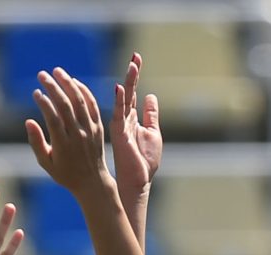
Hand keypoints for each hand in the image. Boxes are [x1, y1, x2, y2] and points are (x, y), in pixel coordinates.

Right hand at [27, 69, 112, 202]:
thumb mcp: (46, 163)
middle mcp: (78, 136)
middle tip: (42, 74)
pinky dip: (84, 91)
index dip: (44, 103)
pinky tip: (74, 81)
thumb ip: (36, 142)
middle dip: (53, 87)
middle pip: (66, 106)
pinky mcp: (98, 127)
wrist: (92, 182)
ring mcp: (90, 130)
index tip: (36, 92)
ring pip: (80, 102)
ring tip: (57, 71)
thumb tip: (28, 121)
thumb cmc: (65, 173)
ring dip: (68, 84)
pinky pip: (92, 105)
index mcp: (63, 145)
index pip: (53, 119)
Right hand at [110, 53, 163, 209]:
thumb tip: (151, 96)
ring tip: (133, 66)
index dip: (135, 76)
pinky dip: (119, 101)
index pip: (133, 92)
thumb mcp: (153, 132)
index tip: (136, 58)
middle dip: (132, 74)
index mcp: (132, 118)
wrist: (137, 181)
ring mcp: (120, 125)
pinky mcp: (118, 133)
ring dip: (128, 83)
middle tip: (135, 56)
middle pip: (128, 91)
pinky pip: (118, 114)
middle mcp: (124, 118)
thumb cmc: (144, 161)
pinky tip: (120, 88)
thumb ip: (151, 115)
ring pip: (124, 99)